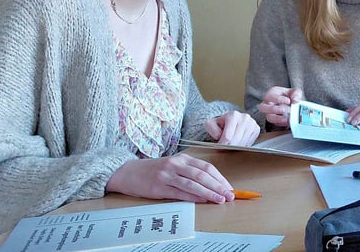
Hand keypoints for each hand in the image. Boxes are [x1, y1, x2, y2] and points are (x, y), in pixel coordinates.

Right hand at [106, 153, 234, 203]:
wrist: (128, 172)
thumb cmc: (154, 171)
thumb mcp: (174, 167)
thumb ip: (190, 173)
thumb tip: (212, 185)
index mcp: (182, 158)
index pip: (207, 167)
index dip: (220, 178)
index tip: (230, 187)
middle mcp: (176, 165)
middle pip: (203, 175)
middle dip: (219, 186)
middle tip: (230, 195)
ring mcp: (167, 175)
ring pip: (193, 183)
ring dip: (209, 192)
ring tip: (220, 199)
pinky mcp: (159, 187)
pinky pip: (180, 192)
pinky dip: (193, 196)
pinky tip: (203, 200)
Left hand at [204, 110, 259, 145]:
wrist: (231, 120)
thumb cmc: (221, 124)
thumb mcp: (211, 124)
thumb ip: (211, 129)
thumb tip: (219, 136)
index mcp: (233, 115)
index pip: (228, 136)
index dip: (222, 144)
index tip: (219, 147)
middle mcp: (245, 118)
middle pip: (236, 140)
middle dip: (229, 147)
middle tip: (224, 149)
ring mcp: (252, 123)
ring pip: (243, 143)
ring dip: (236, 148)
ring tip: (230, 146)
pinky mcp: (256, 129)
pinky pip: (249, 143)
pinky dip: (243, 146)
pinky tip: (237, 143)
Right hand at [257, 87, 303, 127]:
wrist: (293, 103)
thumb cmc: (290, 95)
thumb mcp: (295, 91)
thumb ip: (296, 94)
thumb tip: (295, 100)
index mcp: (271, 94)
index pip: (271, 96)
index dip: (279, 99)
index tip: (288, 101)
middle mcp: (267, 104)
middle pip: (262, 108)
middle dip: (273, 109)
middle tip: (284, 110)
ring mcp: (269, 113)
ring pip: (269, 117)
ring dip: (278, 118)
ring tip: (287, 118)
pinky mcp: (274, 121)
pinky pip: (275, 123)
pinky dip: (282, 123)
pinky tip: (288, 121)